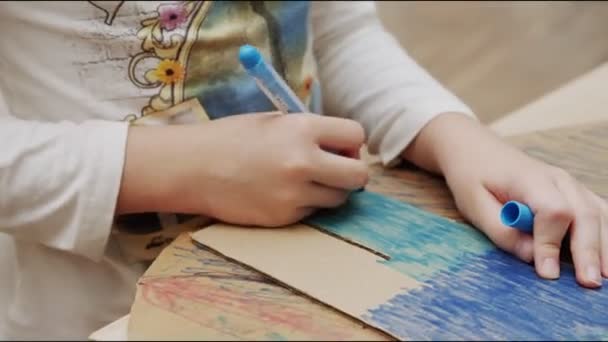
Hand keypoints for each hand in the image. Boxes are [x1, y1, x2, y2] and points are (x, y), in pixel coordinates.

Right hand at [117, 112, 368, 226]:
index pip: (357, 135)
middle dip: (352, 172)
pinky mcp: (283, 218)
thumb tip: (344, 149)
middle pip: (359, 175)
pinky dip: (303, 205)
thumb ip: (310, 133)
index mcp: (302, 129)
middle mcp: (304, 162)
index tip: (340, 148)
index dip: (351, 143)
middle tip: (336, 170)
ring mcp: (294, 194)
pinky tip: (278, 194)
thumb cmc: (231, 138)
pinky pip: (311, 213)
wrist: (192, 167)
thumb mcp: (274, 122)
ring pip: (338, 199)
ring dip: (329, 191)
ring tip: (302, 182)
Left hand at [403, 112, 606, 287]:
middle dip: (588, 251)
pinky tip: (606, 259)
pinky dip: (606, 234)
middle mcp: (559, 180)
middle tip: (588, 283)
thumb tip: (533, 257)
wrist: (477, 150)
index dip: (552, 243)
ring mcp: (571, 185)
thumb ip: (502, 232)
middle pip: (584, 214)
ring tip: (605, 276)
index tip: (547, 272)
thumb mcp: (474, 205)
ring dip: (605, 246)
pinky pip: (600, 213)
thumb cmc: (472, 176)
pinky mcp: (575, 194)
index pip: (553, 210)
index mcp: (529, 179)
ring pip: (599, 214)